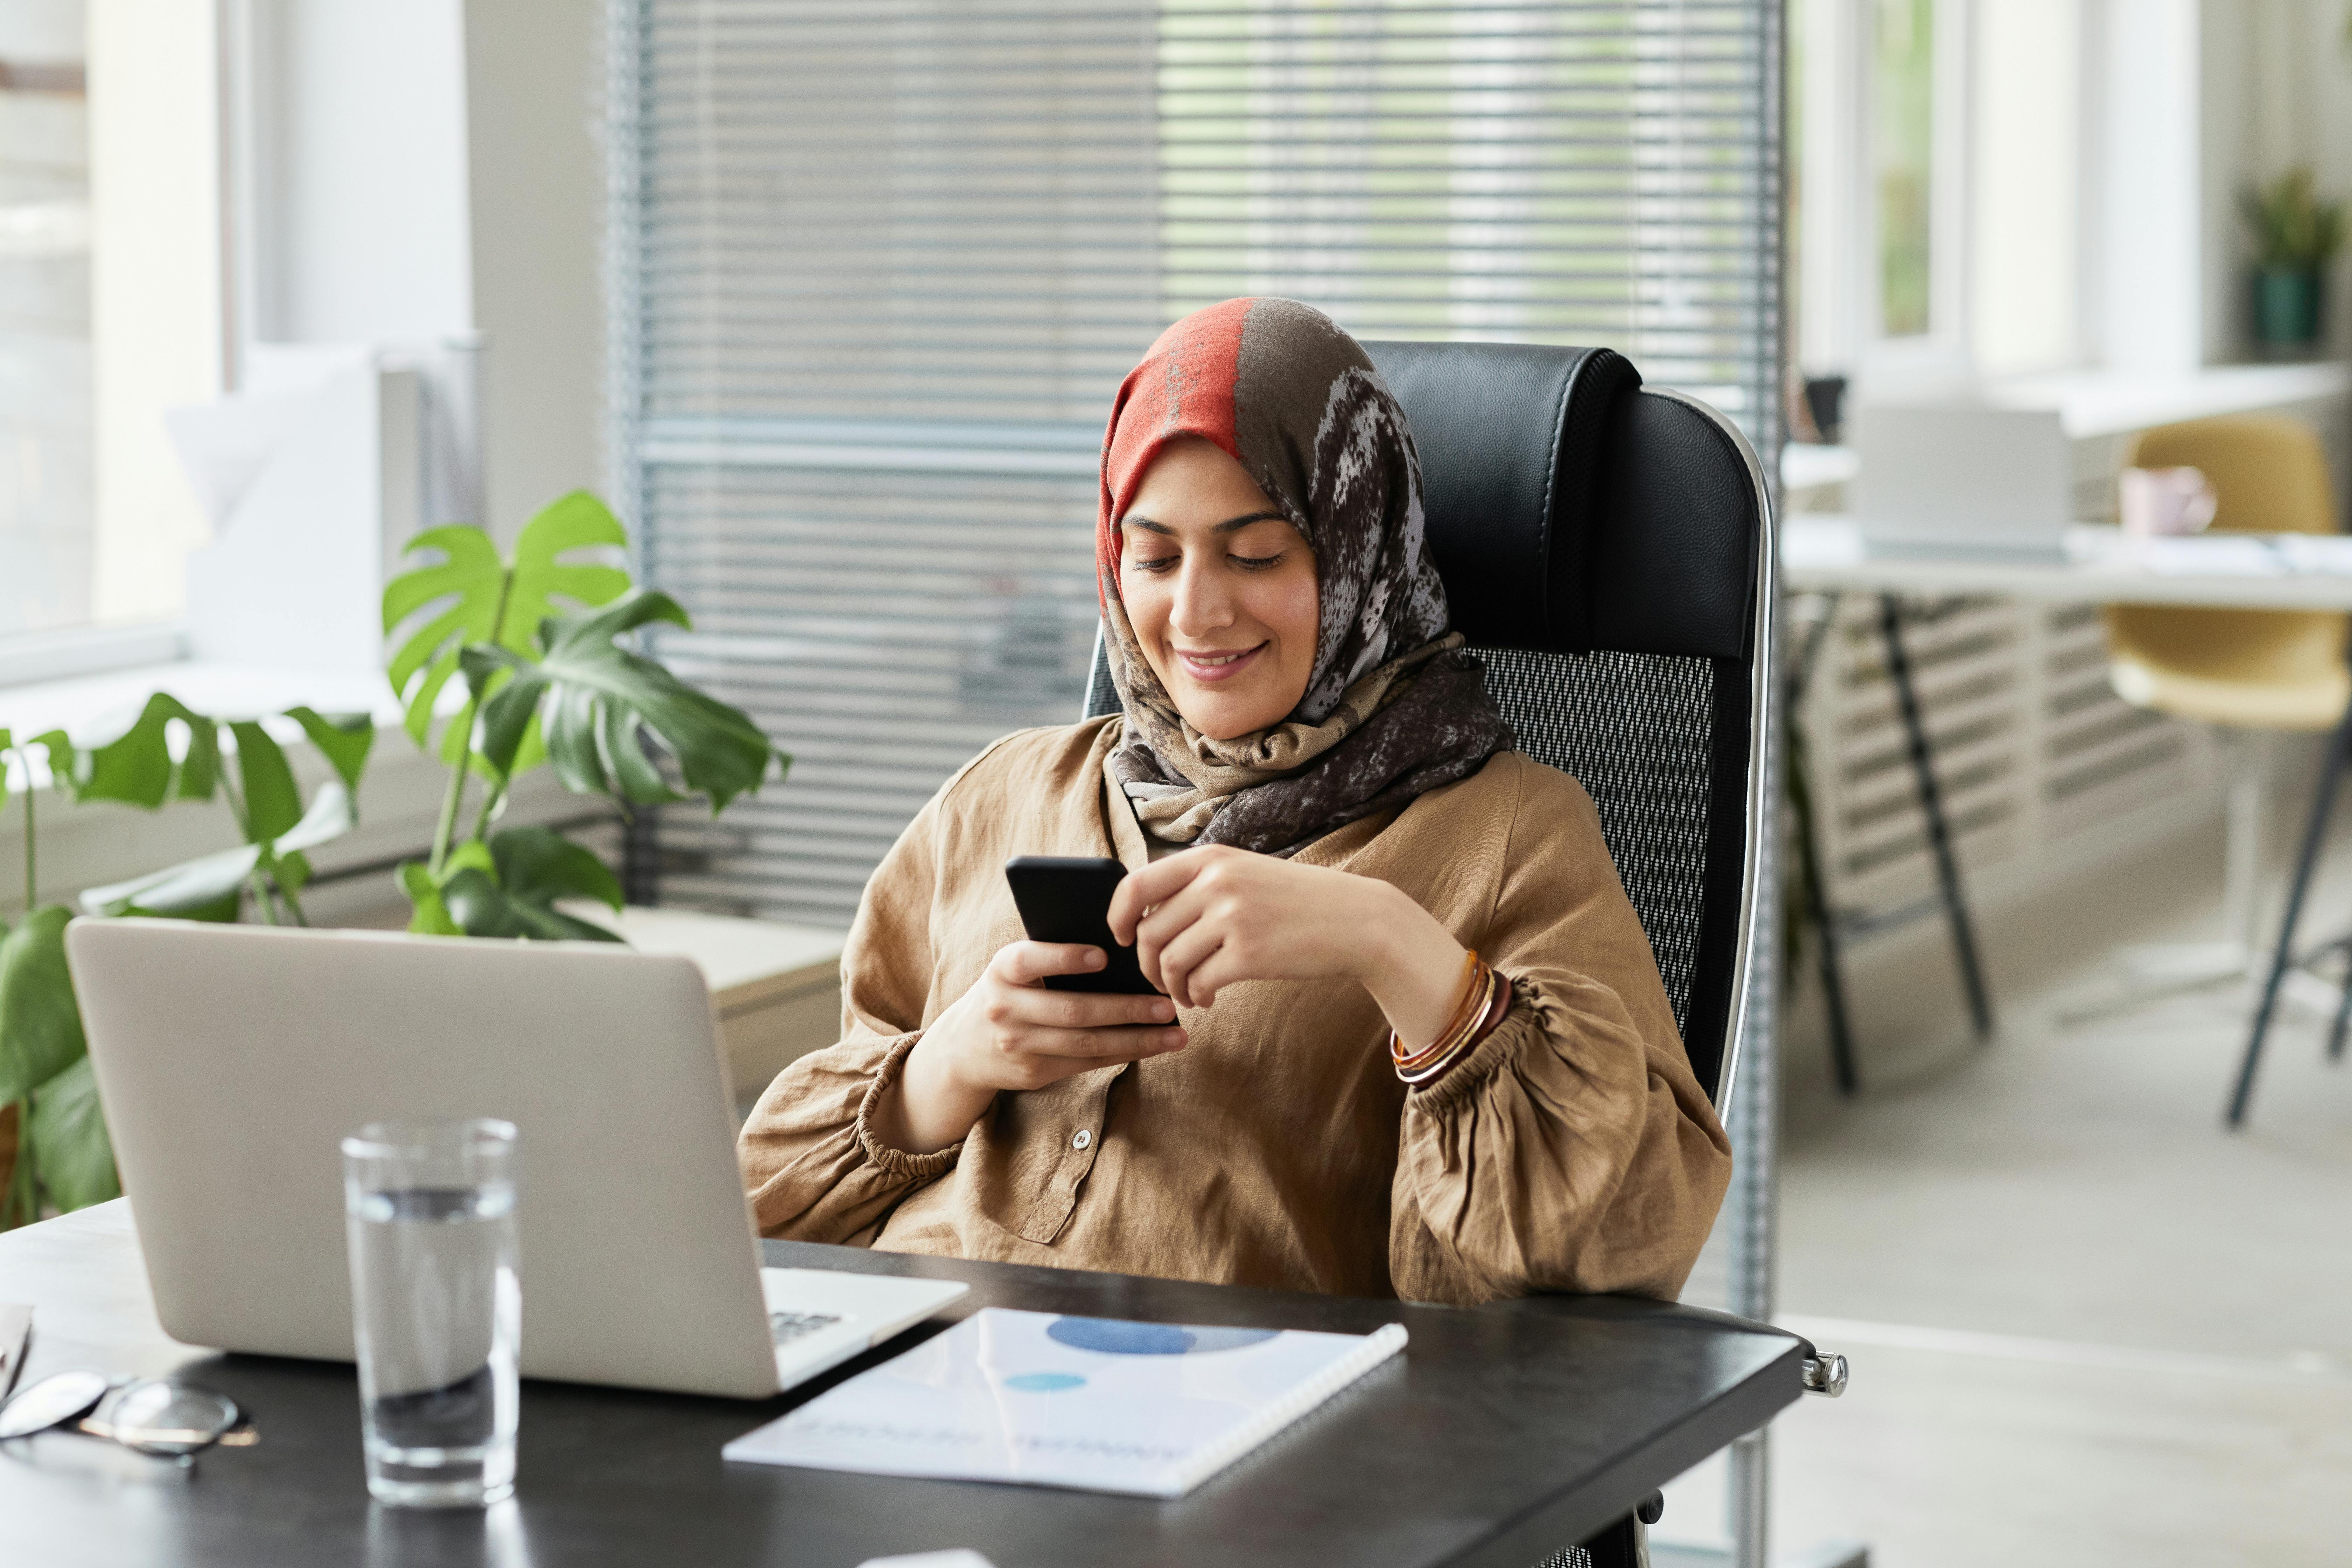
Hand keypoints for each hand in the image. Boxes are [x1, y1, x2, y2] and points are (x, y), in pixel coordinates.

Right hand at [875, 942, 1187, 1154]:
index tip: (1103, 956)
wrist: (963, 1047)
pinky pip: (1086, 1063)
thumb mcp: (1015, 967)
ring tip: (1175, 1034)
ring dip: (1136, 1040)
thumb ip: (1051, 954)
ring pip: (1086, 1043)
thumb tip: (1120, 947)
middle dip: (1125, 1009)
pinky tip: (1153, 1047)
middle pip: (1072, 1009)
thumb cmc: (1009, 990)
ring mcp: (1018, 1044)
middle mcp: (1005, 1008)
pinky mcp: (1034, 1072)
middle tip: (1167, 1004)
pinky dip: (1122, 1054)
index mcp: (1002, 970)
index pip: (1030, 959)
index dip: (1065, 957)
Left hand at [1105, 846, 1470, 1047]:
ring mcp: (1233, 916)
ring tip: (1188, 994)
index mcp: (1209, 858)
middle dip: (1148, 966)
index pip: (1136, 884)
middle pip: (1149, 933)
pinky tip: (1207, 1000)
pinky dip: (1196, 998)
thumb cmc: (1294, 901)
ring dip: (1172, 986)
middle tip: (1162, 981)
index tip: (1124, 939)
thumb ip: (1197, 884)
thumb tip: (1143, 917)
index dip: (1118, 917)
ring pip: (1170, 962)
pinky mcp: (1249, 953)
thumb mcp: (1243, 873)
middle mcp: (1216, 881)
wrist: (1354, 920)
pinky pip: (1199, 983)